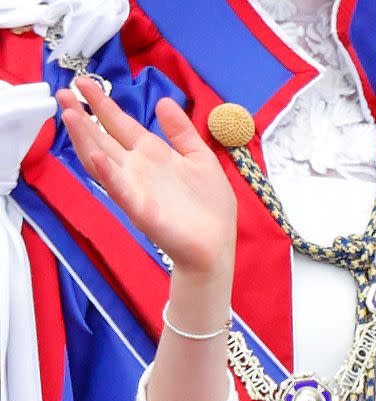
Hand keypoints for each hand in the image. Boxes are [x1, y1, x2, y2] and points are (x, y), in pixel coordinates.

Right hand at [57, 77, 236, 277]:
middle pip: (103, 138)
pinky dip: (108, 173)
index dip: (103, 104)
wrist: (215, 245)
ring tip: (69, 113)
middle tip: (62, 90)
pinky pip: (120, 189)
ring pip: (102, 159)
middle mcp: (138, 168)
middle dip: (83, 116)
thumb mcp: (201, 158)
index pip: (121, 124)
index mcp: (153, 154)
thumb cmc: (210, 206)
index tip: (83, 82)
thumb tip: (163, 101)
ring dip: (85, 138)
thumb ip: (182, 131)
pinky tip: (95, 156)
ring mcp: (135, 188)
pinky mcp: (140, 209)